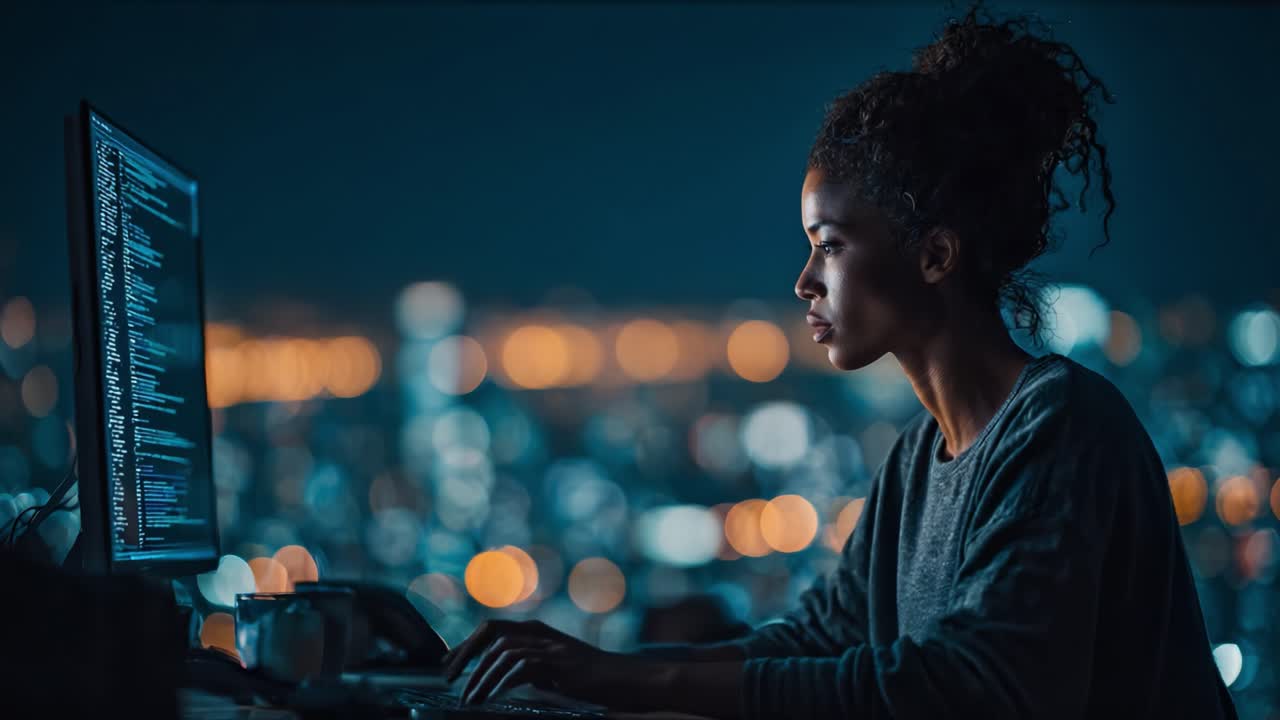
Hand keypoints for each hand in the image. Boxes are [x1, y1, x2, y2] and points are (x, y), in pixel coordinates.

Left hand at [441, 619, 663, 707]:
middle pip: (490, 632)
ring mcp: (550, 646)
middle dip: (465, 654)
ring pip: (501, 651)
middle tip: (449, 680)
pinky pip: (520, 667)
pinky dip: (501, 682)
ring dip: (480, 676)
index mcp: (537, 631)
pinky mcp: (559, 663)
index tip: (447, 665)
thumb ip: (530, 667)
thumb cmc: (593, 679)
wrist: (627, 680)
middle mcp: (540, 632)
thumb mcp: (555, 669)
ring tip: (469, 699)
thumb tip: (501, 679)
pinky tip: (492, 698)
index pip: (491, 629)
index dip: (466, 644)